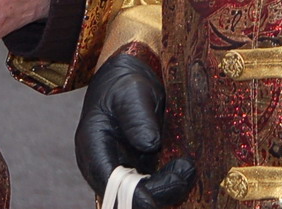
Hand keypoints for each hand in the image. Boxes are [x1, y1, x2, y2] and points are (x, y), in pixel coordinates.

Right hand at [75, 54, 195, 206]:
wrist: (127, 84)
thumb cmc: (124, 84)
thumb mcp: (131, 91)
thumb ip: (138, 115)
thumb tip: (150, 144)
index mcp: (92, 145)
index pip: (107, 180)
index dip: (131, 194)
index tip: (155, 197)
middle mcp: (103, 165)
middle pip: (126, 196)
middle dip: (158, 192)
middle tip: (186, 170)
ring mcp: (121, 172)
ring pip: (141, 197)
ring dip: (167, 191)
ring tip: (188, 168)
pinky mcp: (137, 173)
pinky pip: (151, 189)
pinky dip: (168, 185)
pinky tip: (184, 170)